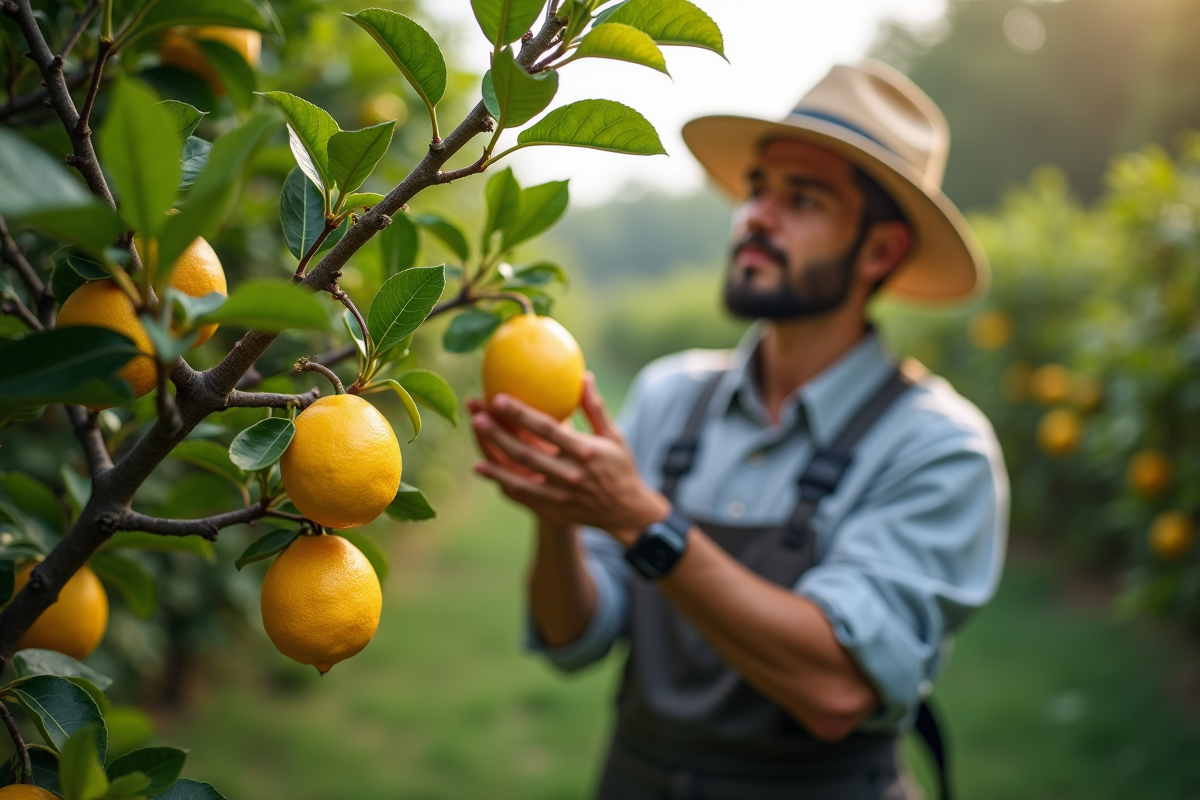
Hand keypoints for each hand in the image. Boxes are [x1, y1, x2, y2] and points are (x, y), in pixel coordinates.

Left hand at [469, 373, 669, 545]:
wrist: (626, 512)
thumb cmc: (619, 467)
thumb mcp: (613, 436)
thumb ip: (595, 408)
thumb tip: (584, 376)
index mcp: (585, 452)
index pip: (547, 430)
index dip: (521, 414)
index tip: (499, 398)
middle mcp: (570, 475)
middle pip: (526, 454)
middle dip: (498, 434)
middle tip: (478, 415)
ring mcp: (559, 496)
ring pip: (518, 477)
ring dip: (493, 458)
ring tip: (476, 437)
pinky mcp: (552, 511)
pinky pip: (520, 495)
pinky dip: (499, 481)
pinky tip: (481, 467)